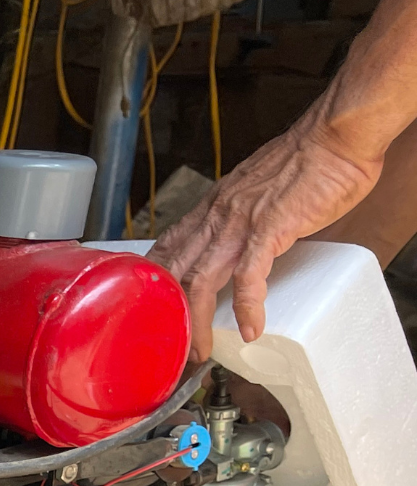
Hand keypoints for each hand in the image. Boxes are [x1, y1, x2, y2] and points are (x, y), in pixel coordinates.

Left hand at [151, 112, 381, 356]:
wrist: (336, 134)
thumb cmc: (307, 159)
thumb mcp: (258, 189)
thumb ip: (244, 215)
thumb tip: (247, 240)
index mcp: (212, 206)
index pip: (168, 246)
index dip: (154, 281)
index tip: (149, 307)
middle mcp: (217, 215)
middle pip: (176, 272)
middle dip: (169, 314)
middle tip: (171, 343)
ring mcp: (240, 222)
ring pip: (200, 280)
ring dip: (198, 321)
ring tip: (201, 350)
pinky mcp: (271, 228)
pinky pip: (249, 275)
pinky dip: (248, 306)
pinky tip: (251, 328)